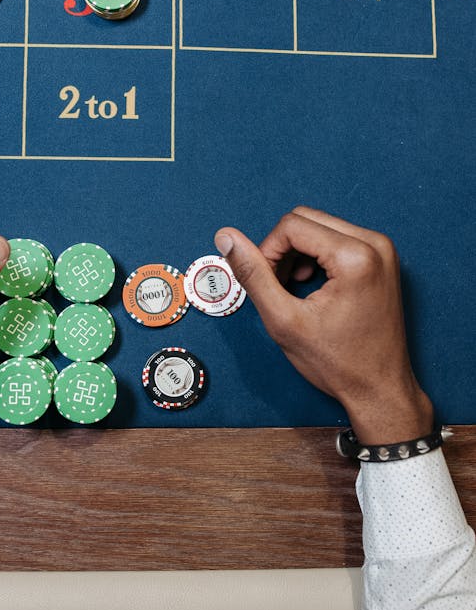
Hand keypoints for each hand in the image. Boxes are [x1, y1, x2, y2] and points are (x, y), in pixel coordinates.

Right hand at [215, 206, 433, 444]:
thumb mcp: (284, 319)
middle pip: (306, 219)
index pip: (291, 225)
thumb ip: (252, 274)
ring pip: (320, 226)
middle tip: (278, 286)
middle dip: (282, 249)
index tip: (267, 285)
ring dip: (297, 252)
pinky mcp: (382, 257)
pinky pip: (337, 237)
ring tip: (292, 288)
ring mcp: (382, 250)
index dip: (267, 252)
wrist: (380, 389)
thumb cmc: (339, 362)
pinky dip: (316, 254)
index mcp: (356, 256)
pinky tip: (311, 284)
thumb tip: (226, 238)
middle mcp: (375, 244)